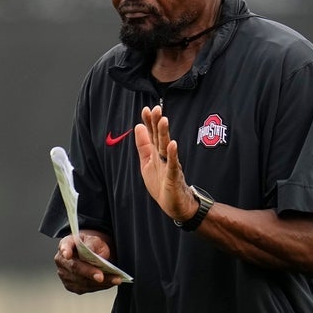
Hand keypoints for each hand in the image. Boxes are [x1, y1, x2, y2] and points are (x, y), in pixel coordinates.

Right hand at [54, 231, 123, 293]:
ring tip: (114, 279)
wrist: (93, 254)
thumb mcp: (94, 240)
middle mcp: (62, 260)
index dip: (65, 250)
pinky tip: (110, 282)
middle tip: (101, 277)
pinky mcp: (72, 286)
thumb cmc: (92, 246)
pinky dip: (100, 286)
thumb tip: (90, 251)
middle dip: (89, 273)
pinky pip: (86, 288)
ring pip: (82, 281)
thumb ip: (92, 244)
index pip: (64, 246)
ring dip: (100, 282)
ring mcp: (65, 275)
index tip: (67, 254)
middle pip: (74, 268)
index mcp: (66, 244)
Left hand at [134, 105, 198, 221]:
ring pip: (166, 148)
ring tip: (163, 120)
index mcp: (156, 153)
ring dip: (164, 134)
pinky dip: (172, 154)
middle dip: (157, 123)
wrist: (174, 204)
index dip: (149, 123)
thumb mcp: (146, 163)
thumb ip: (143, 145)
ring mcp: (170, 166)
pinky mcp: (174, 177)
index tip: (146, 109)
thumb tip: (138, 126)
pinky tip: (172, 144)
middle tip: (156, 108)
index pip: (152, 135)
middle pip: (160, 137)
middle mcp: (164, 157)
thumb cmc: (161, 183)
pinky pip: (173, 164)